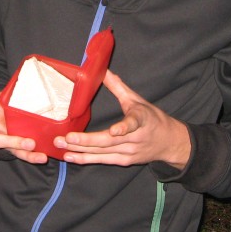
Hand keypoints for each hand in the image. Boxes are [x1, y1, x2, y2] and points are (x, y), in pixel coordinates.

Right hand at [0, 92, 49, 163]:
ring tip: (30, 143)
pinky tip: (42, 157)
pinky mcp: (14, 148)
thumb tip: (36, 79)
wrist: (26, 117)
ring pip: (2, 140)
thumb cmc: (21, 103)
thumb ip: (24, 90)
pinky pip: (21, 153)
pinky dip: (31, 156)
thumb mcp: (19, 95)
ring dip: (15, 142)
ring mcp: (4, 135)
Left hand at [56, 70, 190, 167]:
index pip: (134, 123)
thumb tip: (103, 70)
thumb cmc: (152, 118)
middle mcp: (135, 138)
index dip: (124, 127)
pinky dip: (86, 159)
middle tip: (66, 138)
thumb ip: (119, 87)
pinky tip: (70, 157)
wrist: (169, 142)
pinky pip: (102, 160)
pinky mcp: (124, 161)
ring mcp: (129, 152)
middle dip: (86, 140)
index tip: (114, 131)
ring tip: (61, 147)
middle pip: (109, 141)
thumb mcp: (138, 100)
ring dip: (80, 151)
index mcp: (142, 119)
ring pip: (102, 152)